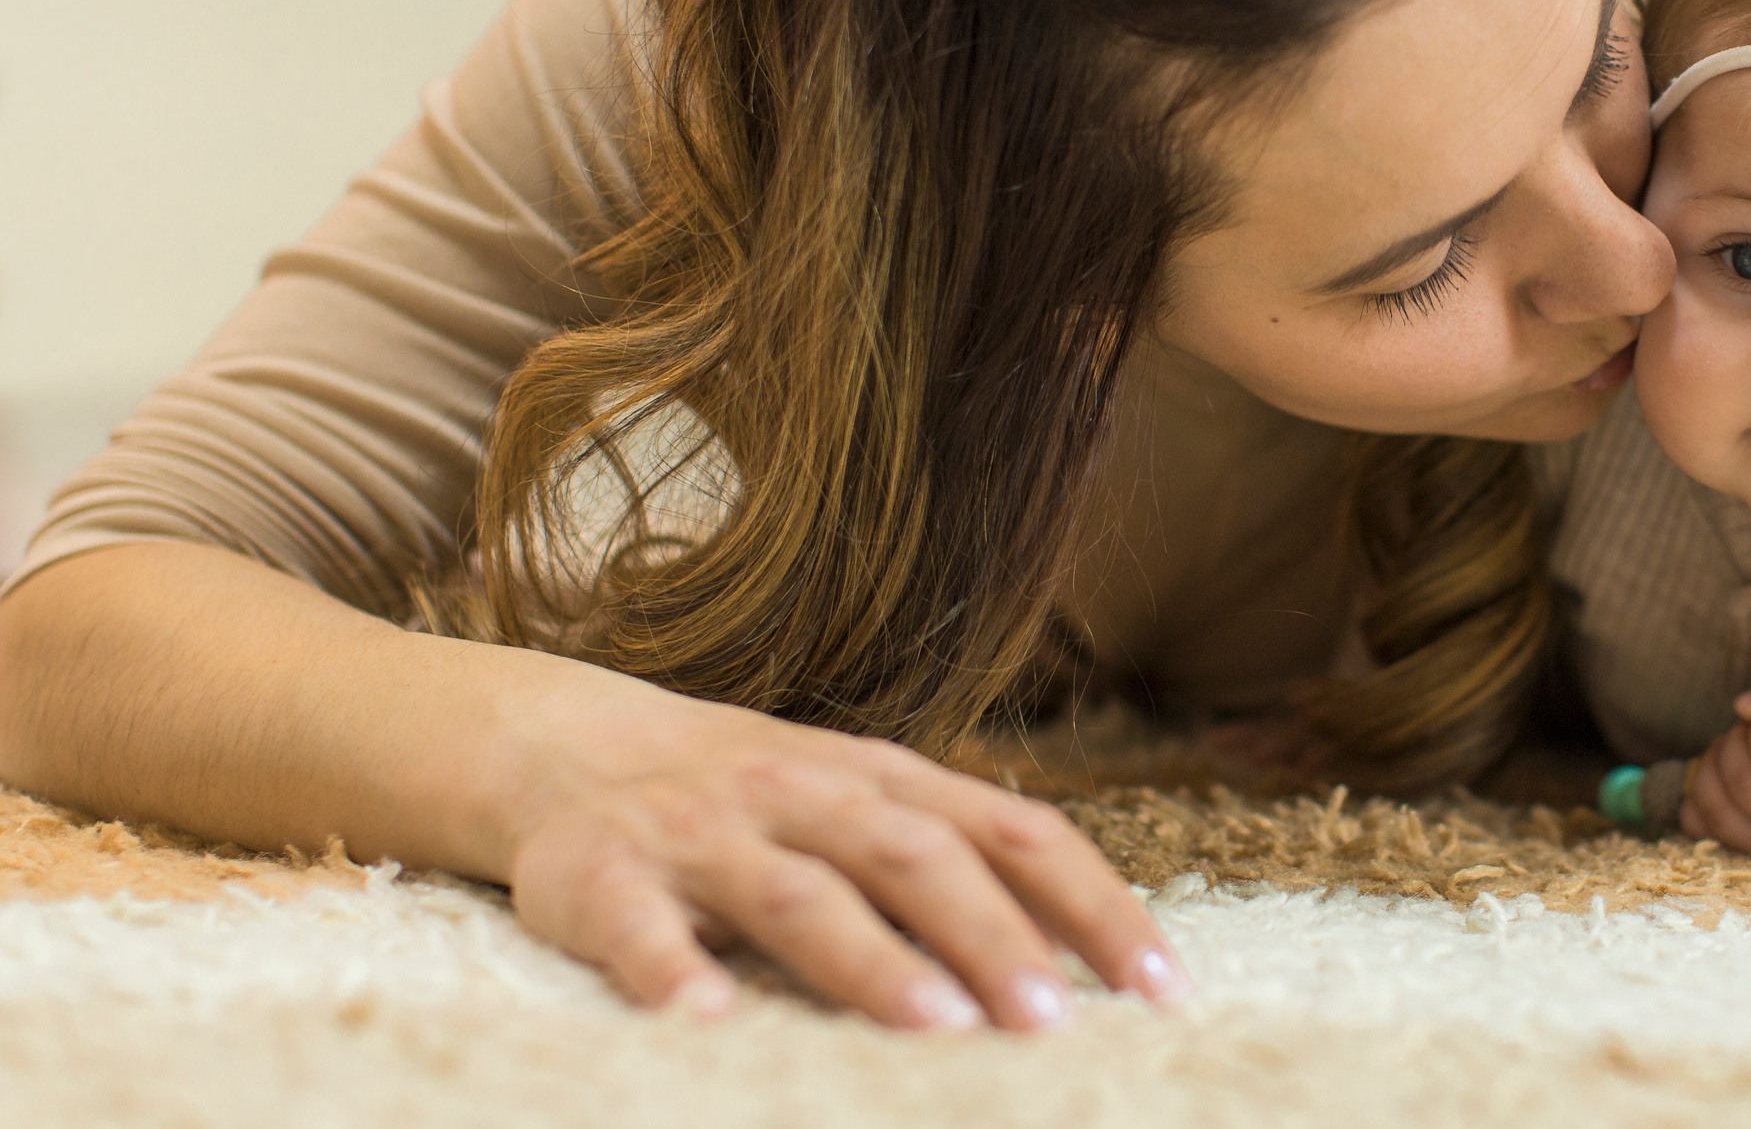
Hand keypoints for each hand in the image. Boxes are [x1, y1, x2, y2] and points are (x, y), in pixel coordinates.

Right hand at [503, 686, 1188, 1029]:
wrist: (564, 739)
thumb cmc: (751, 797)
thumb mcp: (862, 804)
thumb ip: (957, 863)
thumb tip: (1083, 962)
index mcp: (887, 779)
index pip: (1017, 833)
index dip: (1095, 905)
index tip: (1165, 988)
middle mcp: (806, 791)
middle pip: (917, 856)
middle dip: (994, 939)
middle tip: (1057, 1024)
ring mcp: (705, 831)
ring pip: (800, 892)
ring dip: (872, 961)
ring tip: (938, 1032)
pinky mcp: (603, 876)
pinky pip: (640, 931)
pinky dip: (675, 976)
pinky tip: (710, 1027)